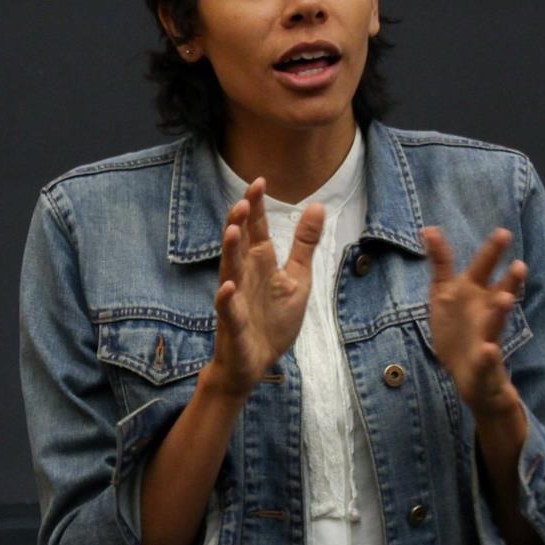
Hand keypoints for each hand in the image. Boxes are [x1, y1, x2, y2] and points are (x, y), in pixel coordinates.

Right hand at [206, 178, 324, 399]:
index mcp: (260, 263)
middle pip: (239, 244)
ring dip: (229, 251)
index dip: (257, 207)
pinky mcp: (233, 324)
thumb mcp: (297, 278)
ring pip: (229, 270)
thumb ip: (304, 244)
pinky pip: (228, 310)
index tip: (259, 181)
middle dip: (240, 223)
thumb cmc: (273, 320)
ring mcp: (236, 299)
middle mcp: (244, 275)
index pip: (256, 230)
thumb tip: (318, 206)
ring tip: (232, 230)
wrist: (255, 363)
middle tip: (245, 200)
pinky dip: (226, 298)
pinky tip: (228, 286)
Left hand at [423, 225, 526, 418]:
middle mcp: (486, 312)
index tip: (503, 232)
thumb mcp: (445, 294)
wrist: (469, 375)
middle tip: (520, 265)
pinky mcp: (483, 363)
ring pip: (496, 324)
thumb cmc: (459, 328)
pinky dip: (488, 355)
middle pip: (499, 294)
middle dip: (510, 280)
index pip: (483, 269)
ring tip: (506, 299)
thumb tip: (428, 227)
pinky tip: (488, 349)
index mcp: (476, 294)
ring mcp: (487, 337)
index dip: (492, 252)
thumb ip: (441, 262)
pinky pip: (486, 359)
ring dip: (500, 312)